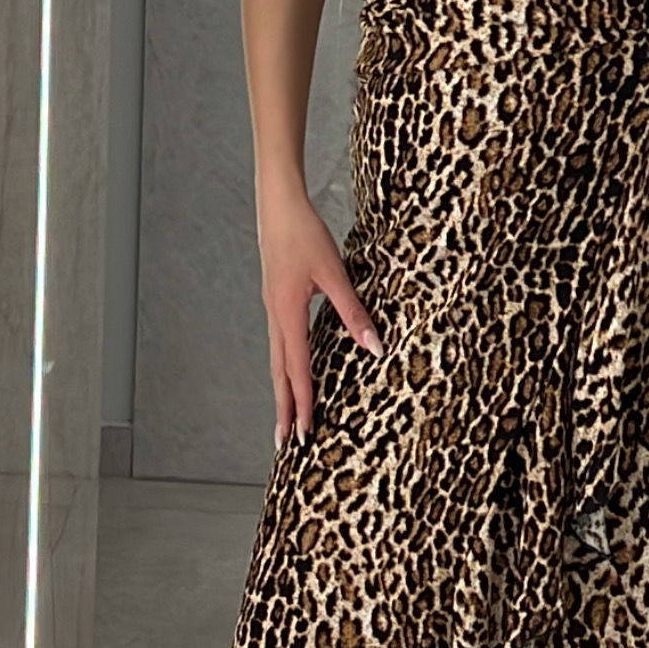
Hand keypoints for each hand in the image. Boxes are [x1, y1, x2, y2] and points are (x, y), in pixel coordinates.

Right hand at [258, 189, 382, 445]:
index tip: (306, 433)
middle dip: (284, 409)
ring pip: (277, 359)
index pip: (297, 369)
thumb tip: (375, 347)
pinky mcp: (276, 300)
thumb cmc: (305, 234)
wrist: (277, 204)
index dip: (303, 402)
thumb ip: (353, 312)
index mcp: (288, 313)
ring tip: (286, 417)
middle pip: (279, 373)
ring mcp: (273, 309)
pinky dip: (284, 366)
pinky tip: (292, 370)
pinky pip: (280, 343)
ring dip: (282, 390)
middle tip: (285, 443)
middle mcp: (276, 316)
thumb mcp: (334, 273)